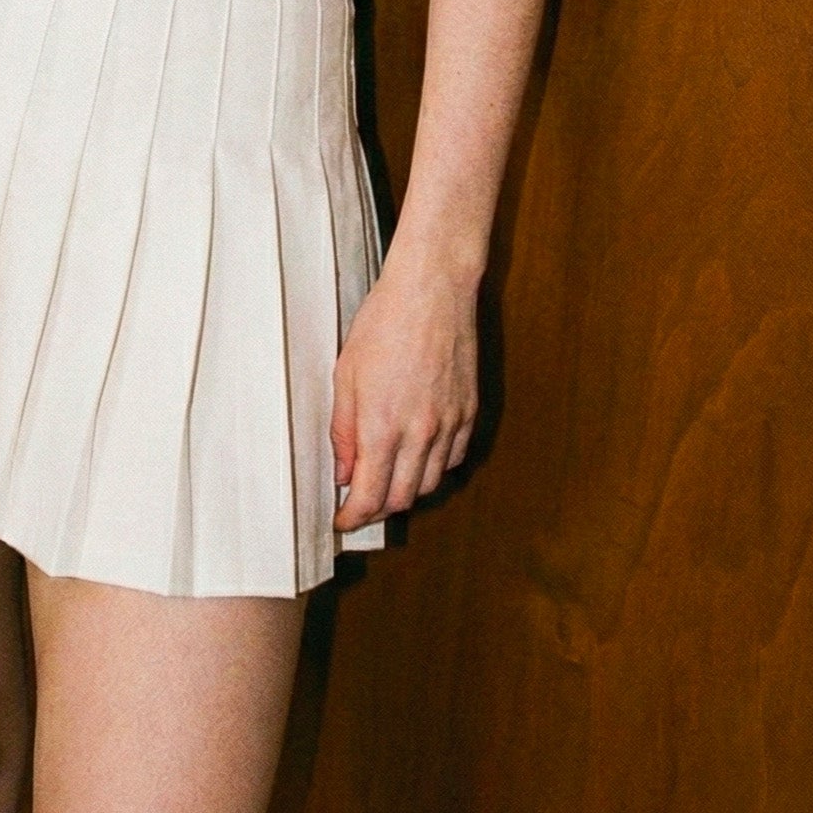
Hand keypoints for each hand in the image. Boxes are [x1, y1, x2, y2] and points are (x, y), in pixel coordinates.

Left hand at [328, 271, 476, 531]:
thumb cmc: (383, 324)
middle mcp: (420, 433)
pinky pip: (453, 458)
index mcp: (382, 426)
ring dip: (407, 492)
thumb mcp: (346, 376)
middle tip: (360, 505)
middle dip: (377, 510)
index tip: (342, 521)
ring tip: (387, 482)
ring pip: (431, 483)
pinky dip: (435, 469)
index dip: (353, 518)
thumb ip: (343, 431)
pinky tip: (419, 458)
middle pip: (402, 499)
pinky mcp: (469, 412)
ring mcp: (449, 424)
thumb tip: (344, 473)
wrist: (432, 291)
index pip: (368, 496)